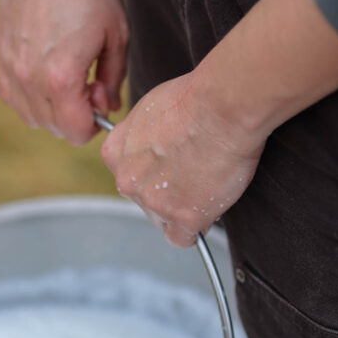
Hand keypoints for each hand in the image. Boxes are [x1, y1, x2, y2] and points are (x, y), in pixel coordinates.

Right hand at [0, 0, 127, 144]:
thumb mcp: (116, 34)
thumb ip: (114, 79)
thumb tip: (108, 106)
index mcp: (62, 78)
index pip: (76, 133)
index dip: (95, 124)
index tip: (100, 98)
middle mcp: (30, 79)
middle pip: (54, 129)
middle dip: (76, 115)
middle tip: (88, 82)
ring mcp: (11, 69)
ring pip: (32, 117)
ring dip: (52, 109)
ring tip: (66, 79)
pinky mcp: (0, 58)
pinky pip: (12, 98)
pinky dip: (30, 97)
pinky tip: (44, 75)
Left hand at [100, 73, 266, 246]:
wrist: (222, 106)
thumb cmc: (194, 99)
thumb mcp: (148, 109)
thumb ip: (139, 138)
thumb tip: (150, 150)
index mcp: (115, 154)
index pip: (127, 178)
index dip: (152, 174)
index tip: (169, 167)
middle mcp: (128, 182)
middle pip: (145, 201)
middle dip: (166, 194)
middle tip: (193, 173)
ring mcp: (154, 202)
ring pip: (163, 220)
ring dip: (182, 210)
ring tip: (207, 182)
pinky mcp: (183, 217)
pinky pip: (182, 238)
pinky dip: (195, 228)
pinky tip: (208, 209)